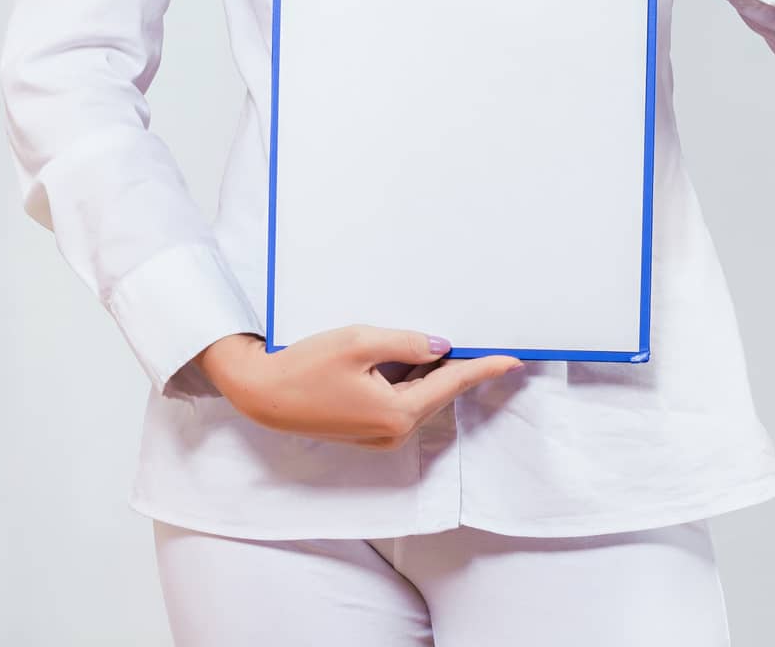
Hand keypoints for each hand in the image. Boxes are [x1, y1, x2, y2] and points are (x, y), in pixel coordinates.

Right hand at [193, 326, 524, 451]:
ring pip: (419, 396)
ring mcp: (378, 434)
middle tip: (481, 339)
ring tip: (446, 341)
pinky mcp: (365, 428)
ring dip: (432, 371)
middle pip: (438, 392)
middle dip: (459, 367)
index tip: (512, 361)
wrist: (262, 393)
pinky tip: (412, 356)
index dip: (483, 369)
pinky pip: (402, 400)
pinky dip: (412, 378)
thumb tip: (442, 347)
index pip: (451, 385)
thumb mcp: (359, 342)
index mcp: (397, 413)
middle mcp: (393, 432)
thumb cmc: (305, 366)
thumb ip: (407, 342)